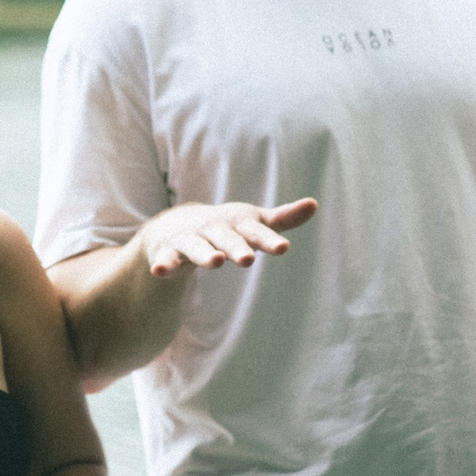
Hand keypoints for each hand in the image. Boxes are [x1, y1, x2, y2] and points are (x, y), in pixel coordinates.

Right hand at [138, 199, 318, 277]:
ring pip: (198, 247)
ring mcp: (190, 238)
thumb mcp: (252, 221)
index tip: (283, 248)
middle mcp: (214, 228)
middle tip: (248, 260)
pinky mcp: (168, 251)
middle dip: (237, 248)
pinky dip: (163, 264)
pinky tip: (160, 271)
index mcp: (237, 223)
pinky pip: (166, 258)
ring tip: (214, 262)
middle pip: (227, 239)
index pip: (256, 231)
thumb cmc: (225, 226)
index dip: (269, 239)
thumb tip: (315, 204)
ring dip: (205, 254)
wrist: (176, 224)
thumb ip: (282, 218)